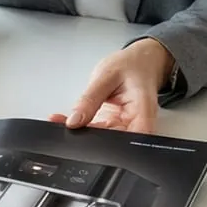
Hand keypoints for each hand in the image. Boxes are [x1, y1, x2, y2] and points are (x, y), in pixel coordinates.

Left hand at [51, 39, 172, 132]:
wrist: (140, 61)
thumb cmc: (131, 65)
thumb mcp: (106, 76)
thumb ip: (89, 100)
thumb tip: (74, 121)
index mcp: (142, 111)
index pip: (128, 139)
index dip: (105, 144)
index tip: (83, 135)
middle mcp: (137, 123)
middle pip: (113, 142)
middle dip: (87, 137)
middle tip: (69, 125)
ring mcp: (125, 126)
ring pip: (102, 138)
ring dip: (83, 132)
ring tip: (63, 120)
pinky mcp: (115, 124)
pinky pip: (98, 130)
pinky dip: (84, 125)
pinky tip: (70, 119)